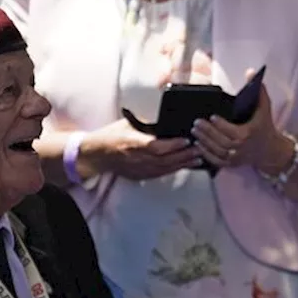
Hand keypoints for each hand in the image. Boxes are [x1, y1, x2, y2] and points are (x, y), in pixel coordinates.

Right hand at [80, 118, 198, 180]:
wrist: (97, 155)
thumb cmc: (112, 136)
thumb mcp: (128, 124)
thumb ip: (147, 124)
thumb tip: (168, 121)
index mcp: (132, 143)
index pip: (156, 146)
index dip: (173, 145)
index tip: (187, 139)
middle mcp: (137, 159)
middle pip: (165, 160)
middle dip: (184, 155)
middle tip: (200, 149)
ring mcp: (139, 170)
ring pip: (165, 169)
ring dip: (183, 164)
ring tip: (198, 158)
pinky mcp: (140, 176)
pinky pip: (161, 174)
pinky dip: (174, 169)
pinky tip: (185, 165)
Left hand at [190, 70, 287, 171]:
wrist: (270, 150)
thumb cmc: (265, 126)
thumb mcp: (265, 107)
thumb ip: (258, 90)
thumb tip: (250, 72)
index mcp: (249, 134)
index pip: (232, 131)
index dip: (221, 125)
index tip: (212, 116)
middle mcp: (241, 148)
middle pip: (221, 142)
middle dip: (207, 132)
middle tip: (196, 123)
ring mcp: (236, 158)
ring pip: (217, 151)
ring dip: (204, 142)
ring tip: (194, 131)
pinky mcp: (231, 164)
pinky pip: (216, 161)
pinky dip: (206, 154)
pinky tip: (198, 145)